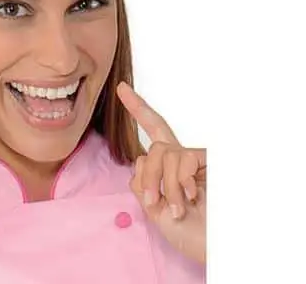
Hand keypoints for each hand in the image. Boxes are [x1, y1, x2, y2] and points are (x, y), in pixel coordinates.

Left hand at [116, 81, 205, 264]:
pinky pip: (181, 158)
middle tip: (153, 202)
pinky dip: (178, 181)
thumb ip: (143, 182)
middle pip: (156, 148)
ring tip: (176, 208)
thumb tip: (140, 161)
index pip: (152, 134)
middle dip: (150, 174)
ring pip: (163, 153)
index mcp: (169, 170)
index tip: (122, 89)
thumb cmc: (190, 234)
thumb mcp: (154, 209)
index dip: (138, 109)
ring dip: (164, 184)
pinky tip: (189, 196)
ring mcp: (197, 161)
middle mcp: (184, 161)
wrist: (215, 247)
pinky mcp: (209, 160)